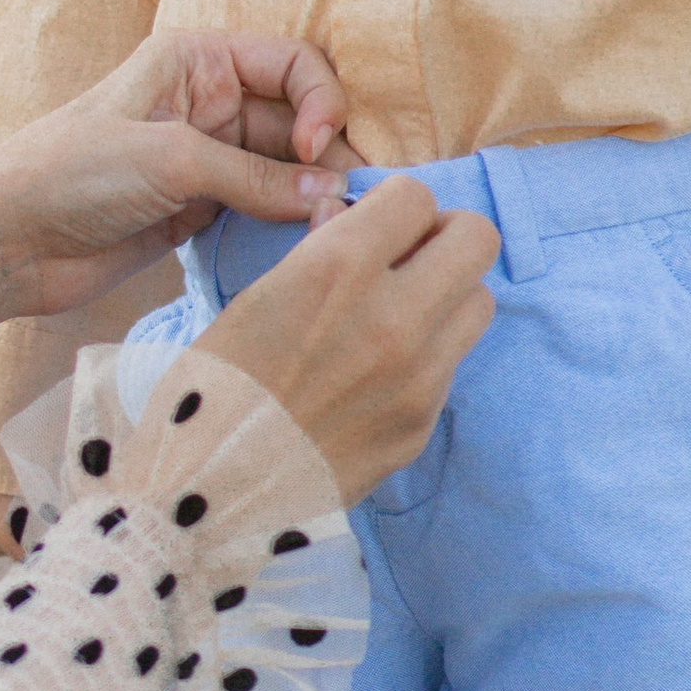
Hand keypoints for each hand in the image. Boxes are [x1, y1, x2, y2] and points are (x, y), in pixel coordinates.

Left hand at [0, 30, 355, 374]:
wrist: (5, 241)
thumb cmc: (71, 173)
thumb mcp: (171, 159)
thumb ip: (257, 175)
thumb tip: (333, 196)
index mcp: (197, 60)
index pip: (294, 64)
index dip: (321, 102)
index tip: (319, 151)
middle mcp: (208, 102)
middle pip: (299, 118)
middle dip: (329, 157)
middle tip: (348, 205)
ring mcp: (205, 159)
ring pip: (286, 169)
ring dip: (312, 196)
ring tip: (332, 232)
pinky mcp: (198, 210)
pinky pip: (261, 209)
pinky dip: (286, 225)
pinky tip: (304, 247)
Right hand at [193, 176, 498, 507]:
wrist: (210, 494)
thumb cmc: (213, 386)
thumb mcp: (254, 297)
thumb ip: (317, 249)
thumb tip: (347, 212)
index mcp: (338, 269)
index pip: (416, 196)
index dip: (394, 205)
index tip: (376, 224)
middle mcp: (393, 315)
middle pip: (477, 238)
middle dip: (443, 237)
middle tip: (408, 257)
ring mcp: (418, 375)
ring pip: (480, 300)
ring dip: (447, 295)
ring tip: (399, 314)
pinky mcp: (423, 423)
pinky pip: (452, 364)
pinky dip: (429, 354)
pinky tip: (380, 372)